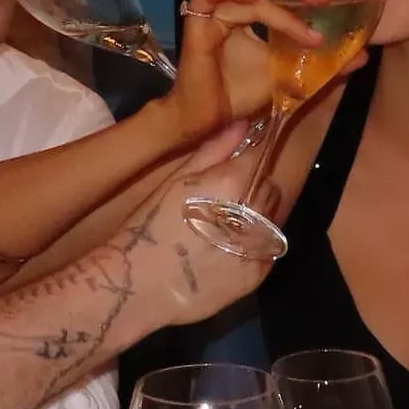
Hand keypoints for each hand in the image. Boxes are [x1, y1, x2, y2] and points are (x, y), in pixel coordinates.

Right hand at [110, 122, 279, 328]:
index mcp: (234, 182)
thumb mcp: (176, 181)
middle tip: (226, 194)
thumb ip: (214, 149)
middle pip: (269, 186)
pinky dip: (254, 243)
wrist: (137, 285)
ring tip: (226, 222)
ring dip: (257, 213)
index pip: (262, 154)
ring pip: (272, 217)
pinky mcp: (258, 274)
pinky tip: (227, 247)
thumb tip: (244, 123)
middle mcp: (255, 212)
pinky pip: (267, 248)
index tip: (243, 157)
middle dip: (254, 184)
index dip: (253, 153)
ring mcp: (259, 246)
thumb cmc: (149, 226)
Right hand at [161, 0, 365, 141]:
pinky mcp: (197, 22)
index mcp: (247, 10)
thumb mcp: (291, 74)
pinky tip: (254, 0)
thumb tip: (362, 55)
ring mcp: (213, 11)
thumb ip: (324, 63)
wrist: (211, 118)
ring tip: (311, 5)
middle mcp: (230, 5)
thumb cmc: (242, 94)